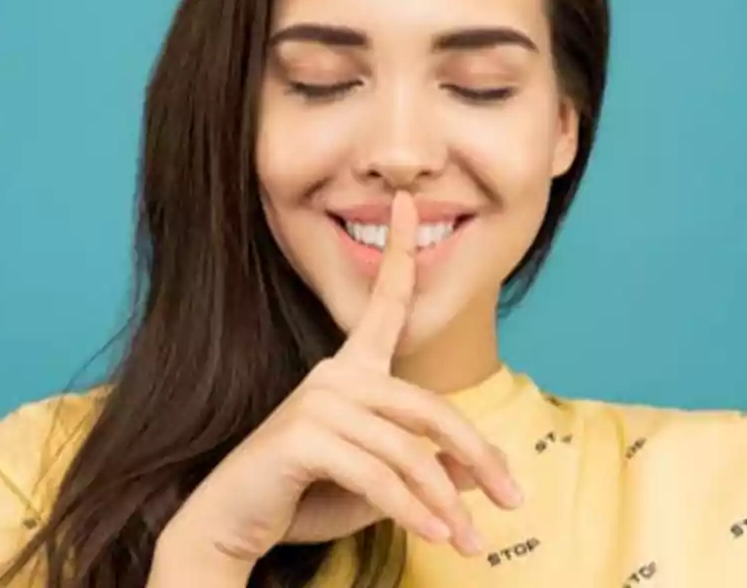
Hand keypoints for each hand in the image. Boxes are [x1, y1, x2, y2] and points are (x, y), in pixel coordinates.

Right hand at [154, 192, 522, 577]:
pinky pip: (379, 476)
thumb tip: (481, 468)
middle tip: (515, 501)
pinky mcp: (304, 437)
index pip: (383, 306)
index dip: (398, 252)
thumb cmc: (304, 498)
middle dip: (478, 457)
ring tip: (472, 543)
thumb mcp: (378, 483)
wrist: (231, 527)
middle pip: (429, 409)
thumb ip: (425, 468)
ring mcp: (317, 402)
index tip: (408, 203)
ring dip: (446, 503)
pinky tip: (437, 538)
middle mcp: (334, 376)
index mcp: (349, 372)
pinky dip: (414, 512)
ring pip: (409, 451)